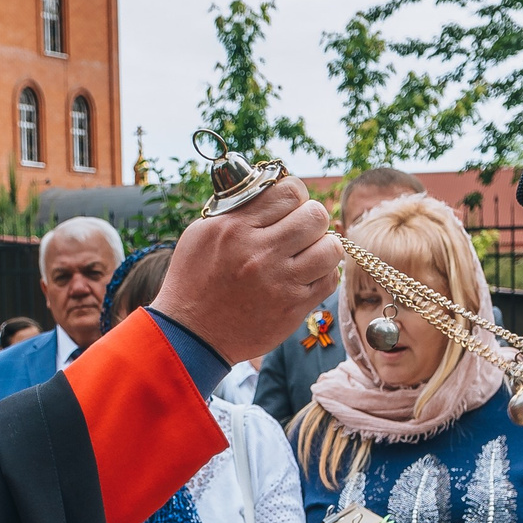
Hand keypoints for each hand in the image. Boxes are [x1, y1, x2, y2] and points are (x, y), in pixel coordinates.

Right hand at [152, 174, 340, 364]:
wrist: (191, 334)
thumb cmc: (194, 279)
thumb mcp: (202, 233)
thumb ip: (237, 208)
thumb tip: (271, 188)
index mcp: (236, 228)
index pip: (291, 191)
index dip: (295, 195)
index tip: (288, 206)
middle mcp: (260, 253)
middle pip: (316, 216)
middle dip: (311, 218)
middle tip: (298, 230)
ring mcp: (280, 283)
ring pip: (331, 248)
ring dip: (322, 247)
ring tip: (306, 253)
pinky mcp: (292, 308)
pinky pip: (329, 280)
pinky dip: (321, 274)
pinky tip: (304, 276)